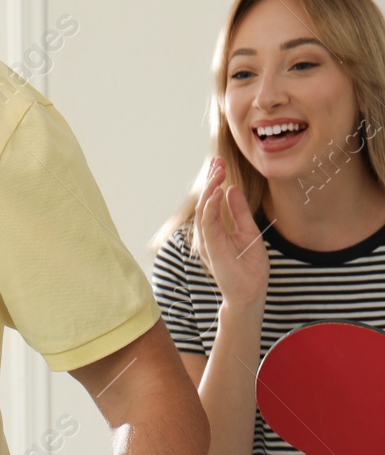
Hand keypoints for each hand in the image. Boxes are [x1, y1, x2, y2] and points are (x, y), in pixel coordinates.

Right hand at [194, 158, 268, 308]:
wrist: (251, 292)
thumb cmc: (249, 267)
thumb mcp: (248, 231)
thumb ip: (239, 212)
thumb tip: (231, 189)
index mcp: (215, 230)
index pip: (211, 202)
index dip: (213, 182)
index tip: (219, 164)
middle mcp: (208, 235)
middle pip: (204, 202)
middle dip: (210, 181)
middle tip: (217, 162)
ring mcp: (208, 242)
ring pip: (203, 210)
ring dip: (209, 189)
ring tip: (218, 172)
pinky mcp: (212, 249)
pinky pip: (208, 224)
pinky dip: (211, 206)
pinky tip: (218, 191)